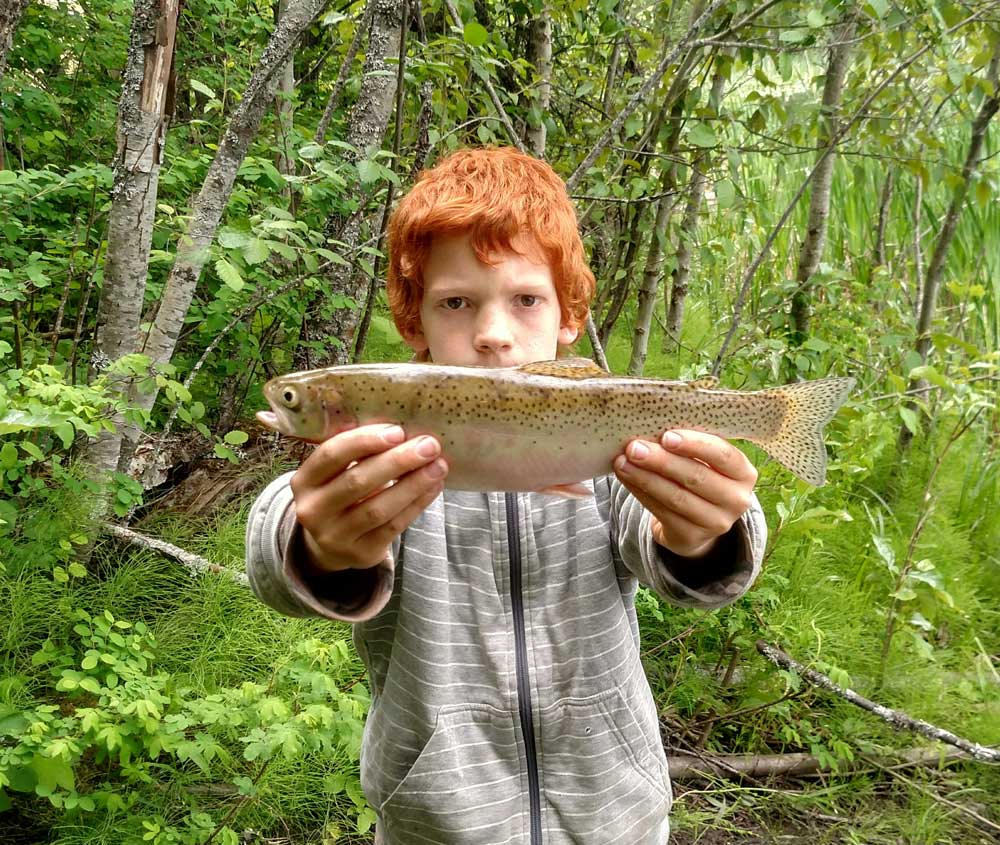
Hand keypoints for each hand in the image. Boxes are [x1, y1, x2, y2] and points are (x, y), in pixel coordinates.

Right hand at [290, 423, 448, 571]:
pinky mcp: (360, 553)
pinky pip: (394, 527)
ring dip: (413, 484)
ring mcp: (335, 536)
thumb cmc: (339, 493)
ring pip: (378, 508)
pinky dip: (417, 504)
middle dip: (397, 461)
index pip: (331, 455)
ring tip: (438, 466)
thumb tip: (399, 427)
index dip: (365, 441)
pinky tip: (433, 487)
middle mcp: (313, 510)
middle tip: (428, 446)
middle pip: (358, 481)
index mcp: (304, 480)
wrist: (330, 544)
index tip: (398, 431)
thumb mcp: (334, 473)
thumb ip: (355, 451)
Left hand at [613, 430, 757, 558]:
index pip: (723, 455)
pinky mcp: (692, 537)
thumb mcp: (705, 460)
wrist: (697, 521)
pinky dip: (641, 493)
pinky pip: (662, 512)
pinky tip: (627, 478)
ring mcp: (716, 522)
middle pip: (696, 477)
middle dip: (661, 461)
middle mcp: (736, 500)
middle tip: (634, 447)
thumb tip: (652, 426)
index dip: (694, 445)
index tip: (666, 436)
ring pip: (676, 497)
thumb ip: (689, 444)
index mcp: (743, 473)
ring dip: (645, 477)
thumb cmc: (699, 475)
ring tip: (623, 462)